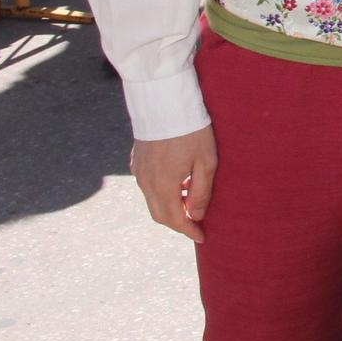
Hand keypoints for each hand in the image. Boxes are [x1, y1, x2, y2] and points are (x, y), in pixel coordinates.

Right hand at [129, 125, 217, 242]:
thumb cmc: (191, 130)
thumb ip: (201, 192)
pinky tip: (178, 184)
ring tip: (190, 202)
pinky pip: (147, 186)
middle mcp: (145, 183)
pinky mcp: (136, 161)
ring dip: (170, 207)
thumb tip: (196, 215)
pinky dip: (161, 193)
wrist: (165, 103)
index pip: (174, 219)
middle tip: (196, 224)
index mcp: (163, 185)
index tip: (201, 237)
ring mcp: (138, 172)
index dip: (189, 231)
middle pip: (160, 215)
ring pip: (152, 201)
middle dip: (178, 223)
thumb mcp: (206, 161)